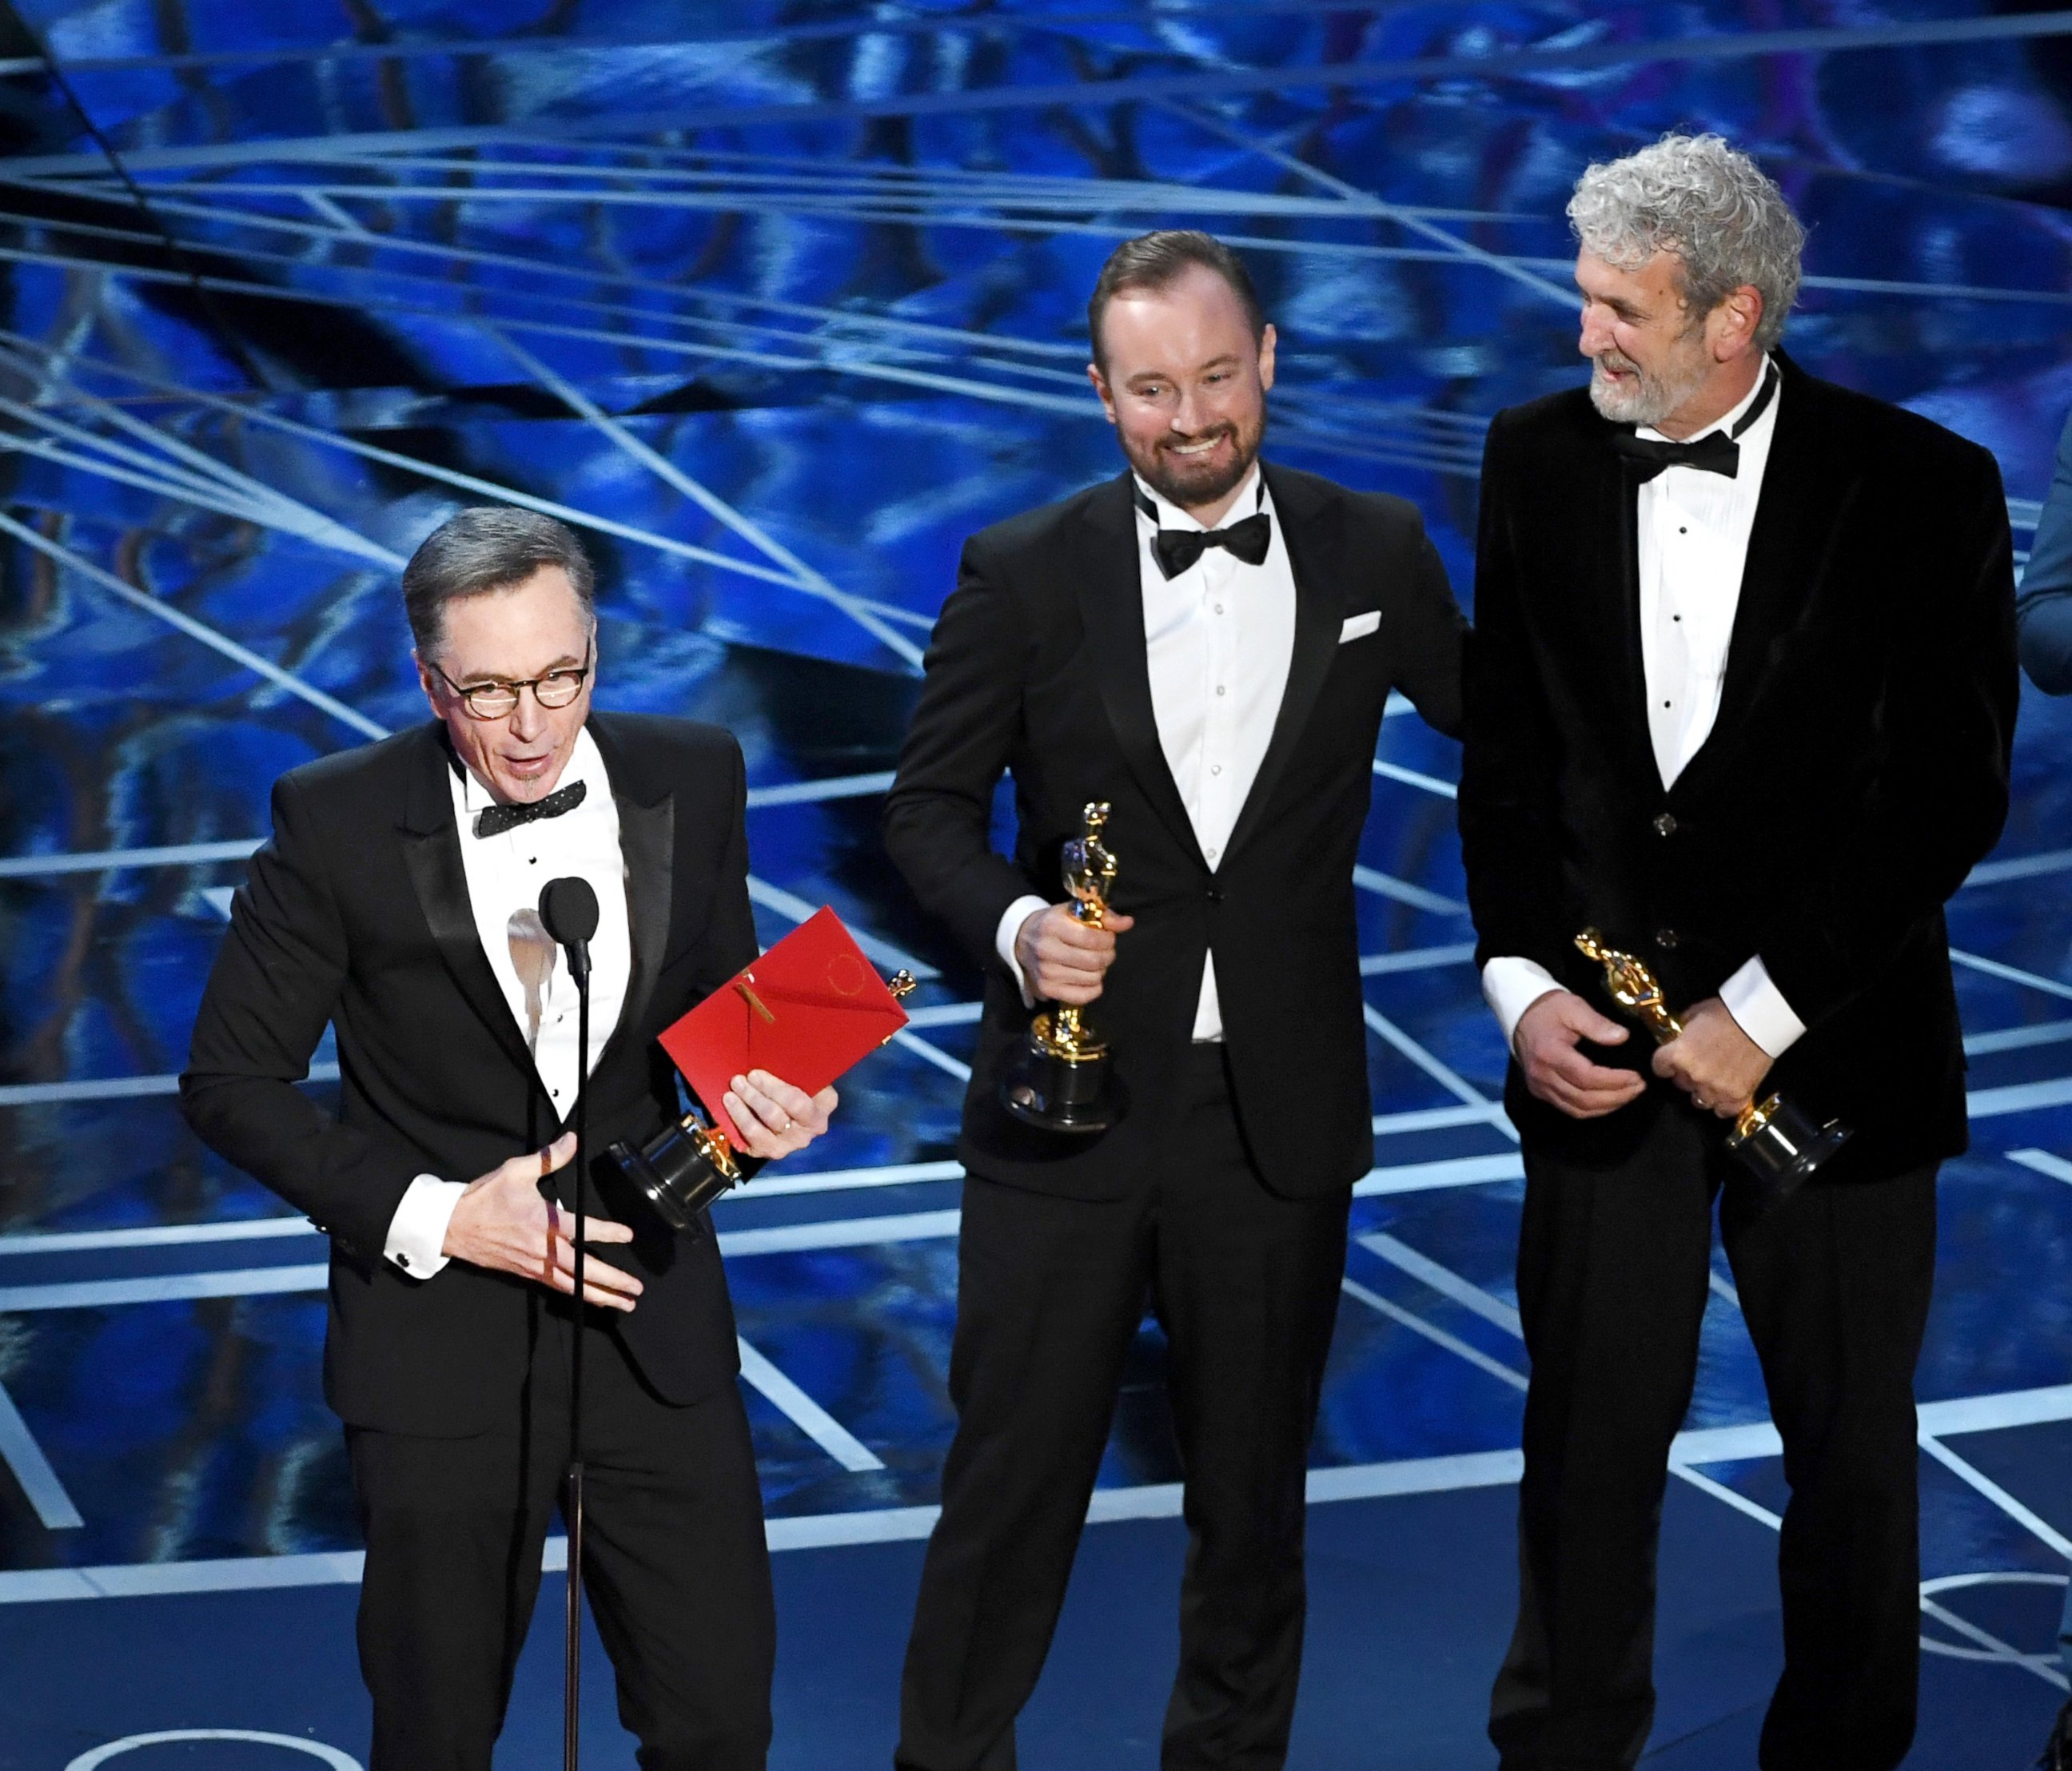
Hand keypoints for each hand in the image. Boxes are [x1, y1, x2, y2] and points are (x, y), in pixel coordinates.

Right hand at [441, 1131, 642, 1311]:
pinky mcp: (525, 1273)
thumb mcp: (515, 1171)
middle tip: (636, 1289)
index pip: (582, 1229)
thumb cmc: (484, 1198)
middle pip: (582, 1270)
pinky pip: (556, 1287)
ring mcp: (533, 1265)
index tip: (628, 1236)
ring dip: (599, 1296)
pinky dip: (577, 1295)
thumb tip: (573, 1139)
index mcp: (542, 1223)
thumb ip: (548, 1158)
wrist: (452, 1226)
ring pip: (571, 1286)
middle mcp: (541, 1249)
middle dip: (611, 1281)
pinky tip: (593, 1299)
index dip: (606, 1233)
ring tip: (624, 1304)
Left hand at [723, 1070, 837, 1159]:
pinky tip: (730, 1108)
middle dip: (754, 1096)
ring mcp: (791, 1144)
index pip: (798, 1102)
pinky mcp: (772, 1152)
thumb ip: (795, 1067)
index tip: (754, 1073)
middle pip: (776, 1116)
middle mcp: (811, 1129)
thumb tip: (770, 1049)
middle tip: (738, 1080)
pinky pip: (750, 1140)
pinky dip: (737, 1122)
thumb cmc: (798, 1080)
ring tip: (730, 1093)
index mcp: (824, 1106)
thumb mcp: (805, 1072)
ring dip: (741, 1110)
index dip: (773, 1089)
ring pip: (759, 1130)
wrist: (796, 1106)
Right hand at [1015, 902, 1136, 1004]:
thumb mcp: (1075, 912)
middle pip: (1094, 961)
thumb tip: (1128, 923)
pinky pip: (1083, 996)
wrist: (1023, 939)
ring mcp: (1046, 973)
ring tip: (1094, 962)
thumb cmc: (1055, 923)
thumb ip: (1103, 916)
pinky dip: (1094, 988)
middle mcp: (1046, 950)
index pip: (1092, 939)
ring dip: (1101, 971)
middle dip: (1108, 955)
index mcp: (1053, 926)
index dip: (1109, 939)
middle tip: (1106, 951)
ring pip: (1092, 979)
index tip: (1108, 937)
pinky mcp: (1047, 989)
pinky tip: (1090, 977)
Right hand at [1514, 990, 1648, 1119]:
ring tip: (1629, 1094)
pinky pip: (1570, 1109)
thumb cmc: (1551, 1010)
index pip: (1586, 1076)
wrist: (1523, 1016)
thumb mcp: (1574, 1007)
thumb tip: (1623, 1037)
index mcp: (1550, 1053)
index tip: (1637, 1076)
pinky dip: (1593, 1110)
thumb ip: (1598, 1023)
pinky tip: (1610, 1101)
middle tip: (1640, 1086)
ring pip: (1578, 1109)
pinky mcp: (1541, 1092)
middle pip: (1584, 1098)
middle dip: (1617, 1096)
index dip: (1614, 1080)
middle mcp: (1542, 1075)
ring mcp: (1540, 1087)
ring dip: (1608, 1106)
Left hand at [1652, 997, 1770, 1118]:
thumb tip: (1680, 1037)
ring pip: (1700, 1101)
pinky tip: (1725, 1096)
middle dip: (1686, 1075)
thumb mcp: (1695, 1014)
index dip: (1665, 1063)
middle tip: (1698, 1065)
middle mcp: (1694, 1076)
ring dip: (1703, 1091)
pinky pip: (1723, 1111)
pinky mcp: (1738, 1096)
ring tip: (1712, 1081)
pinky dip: (1723, 1105)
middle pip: (1680, 1084)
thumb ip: (1683, 1030)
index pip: (1659, 1067)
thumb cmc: (1725, 1013)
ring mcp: (1716, 1089)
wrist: (1759, 1021)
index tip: (1670, 1062)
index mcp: (1679, 1055)